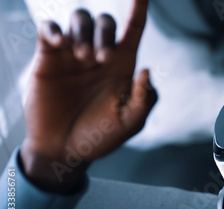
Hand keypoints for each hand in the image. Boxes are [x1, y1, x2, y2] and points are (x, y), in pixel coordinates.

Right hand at [21, 0, 156, 191]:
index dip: (139, 9)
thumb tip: (147, 70)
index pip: (134, 30)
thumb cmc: (100, 137)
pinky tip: (59, 43)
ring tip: (83, 58)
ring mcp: (73, 55)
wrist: (64, 151)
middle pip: (105, 22)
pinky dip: (53, 29)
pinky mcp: (48, 59)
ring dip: (83, 31)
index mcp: (122, 66)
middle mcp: (99, 55)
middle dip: (105, 32)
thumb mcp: (130, 123)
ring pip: (79, 19)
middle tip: (101, 60)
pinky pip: (48, 30)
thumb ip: (144, 99)